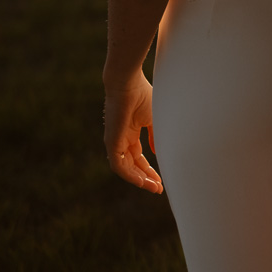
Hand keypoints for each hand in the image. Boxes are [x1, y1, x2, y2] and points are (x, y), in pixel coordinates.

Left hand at [104, 72, 162, 192]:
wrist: (128, 82)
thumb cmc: (142, 95)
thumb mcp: (153, 119)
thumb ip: (154, 136)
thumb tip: (156, 152)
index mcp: (130, 132)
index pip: (138, 156)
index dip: (149, 169)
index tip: (161, 180)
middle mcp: (121, 138)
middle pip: (132, 165)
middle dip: (146, 178)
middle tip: (158, 188)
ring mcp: (115, 141)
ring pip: (125, 168)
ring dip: (139, 179)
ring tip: (153, 187)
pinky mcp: (111, 142)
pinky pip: (118, 165)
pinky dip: (130, 175)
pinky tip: (143, 181)